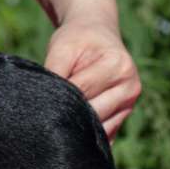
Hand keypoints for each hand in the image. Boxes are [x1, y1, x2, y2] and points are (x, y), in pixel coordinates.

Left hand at [44, 17, 140, 140]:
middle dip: (67, 115)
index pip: (81, 91)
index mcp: (118, 66)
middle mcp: (130, 86)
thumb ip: (55, 72)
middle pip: (93, 113)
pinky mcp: (123, 116)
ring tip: (56, 121)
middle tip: (44, 116)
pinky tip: (72, 129)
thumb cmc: (76, 40)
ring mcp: (130, 103)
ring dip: (77, 129)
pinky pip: (103, 134)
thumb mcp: (61, 48)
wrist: (96, 33)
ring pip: (99, 129)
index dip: (58, 97)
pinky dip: (86, 134)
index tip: (39, 102)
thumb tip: (43, 100)